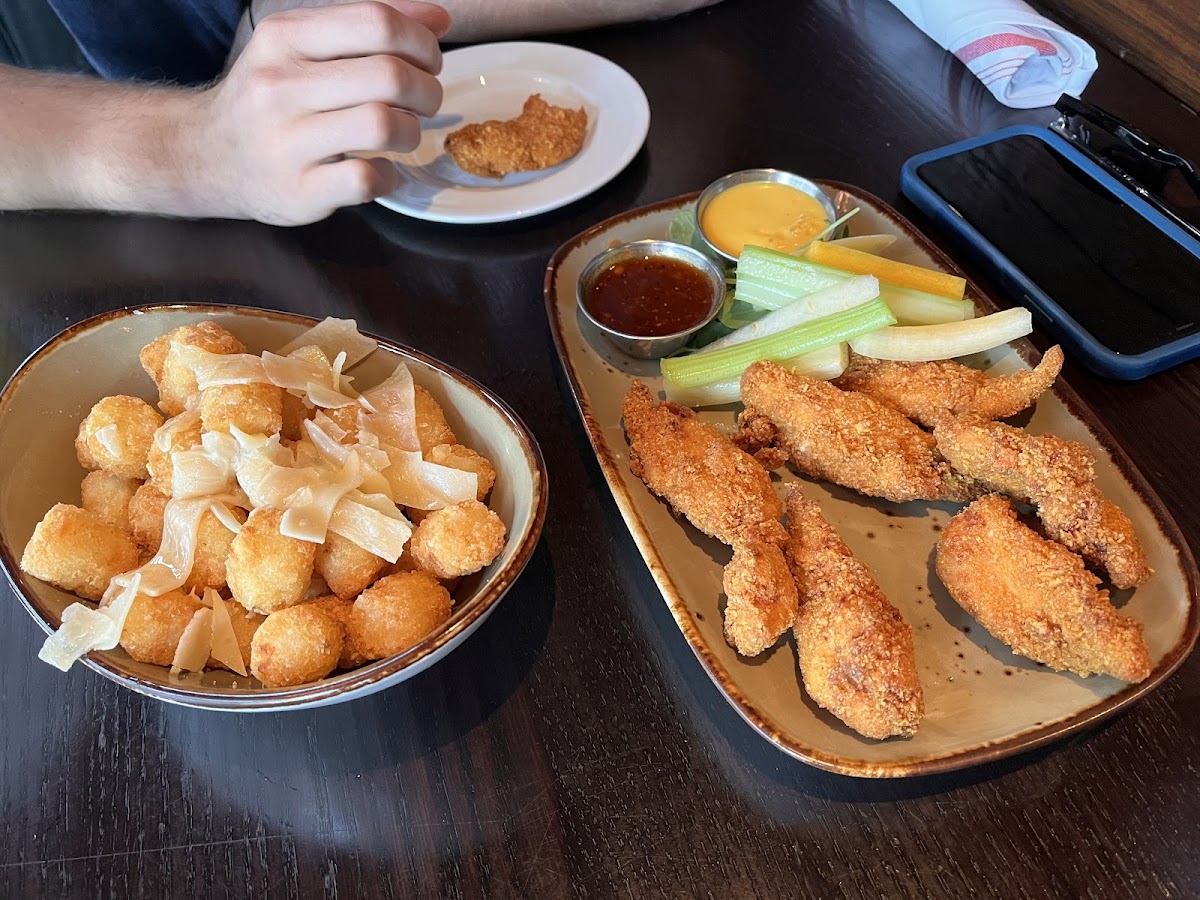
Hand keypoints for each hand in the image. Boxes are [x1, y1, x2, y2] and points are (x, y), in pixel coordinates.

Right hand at [192, 0, 449, 224]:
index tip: (428, 60)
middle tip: (425, 101)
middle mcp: (279, 86)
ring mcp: (286, 142)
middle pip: (388, 76)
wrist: (208, 156)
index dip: (420, 41)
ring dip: (411, 132)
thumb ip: (367, 28)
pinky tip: (381, 170)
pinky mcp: (298, 191)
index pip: (376, 22)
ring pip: (382, 125)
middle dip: (427, 89)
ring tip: (404, 133)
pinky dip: (389, 177)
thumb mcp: (304, 47)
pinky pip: (366, 179)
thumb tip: (438, 18)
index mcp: (285, 38)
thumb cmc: (271, 99)